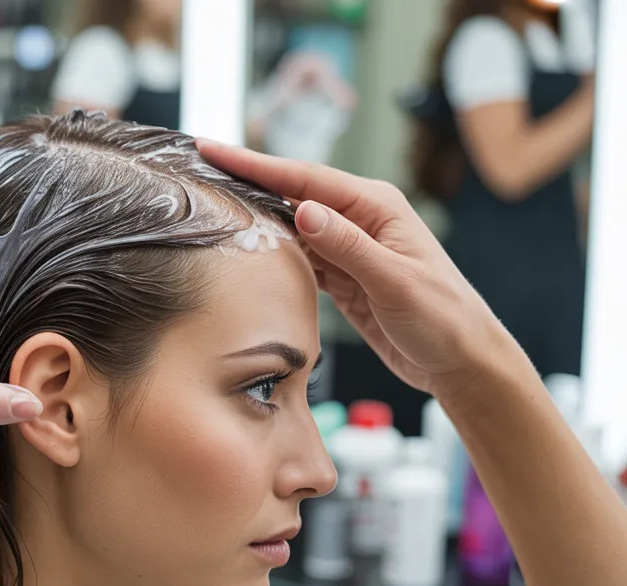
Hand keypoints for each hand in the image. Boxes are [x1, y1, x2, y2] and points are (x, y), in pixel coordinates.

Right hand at [196, 139, 520, 399]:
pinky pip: (298, 254)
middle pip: (291, 191)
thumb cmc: (443, 318)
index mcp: (375, 206)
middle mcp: (360, 218)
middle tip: (198, 167)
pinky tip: (245, 246)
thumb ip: (348, 246)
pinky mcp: (342, 275)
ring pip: (290, 222)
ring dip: (253, 214)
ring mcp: (349, 246)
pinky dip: (270, 248)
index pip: (303, 177)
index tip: (211, 149)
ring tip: (210, 202)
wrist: (461, 361)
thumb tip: (303, 209)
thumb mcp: (395, 281)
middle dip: (245, 179)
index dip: (254, 163)